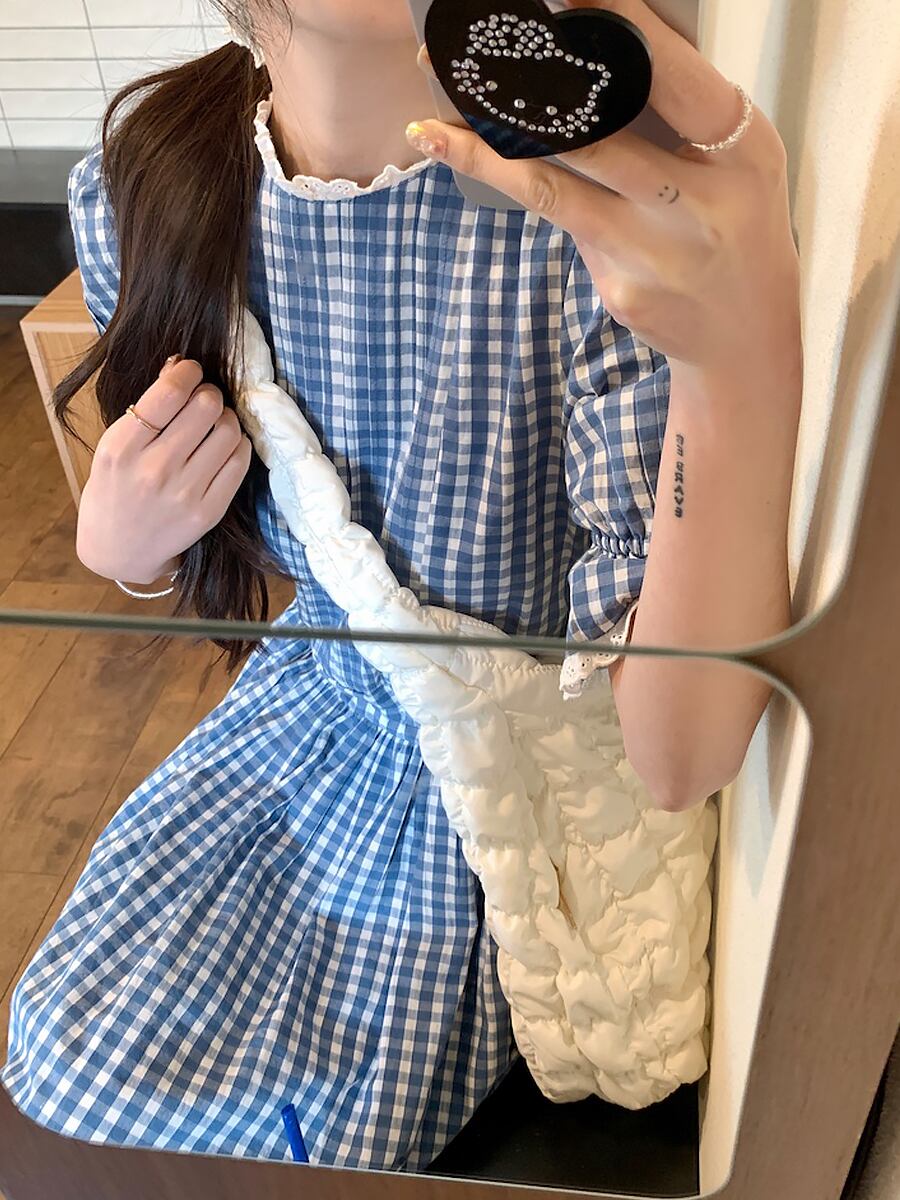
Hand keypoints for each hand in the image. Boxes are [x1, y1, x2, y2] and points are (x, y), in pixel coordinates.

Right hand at [77, 358, 252, 584]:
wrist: (120, 550)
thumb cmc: (115, 489)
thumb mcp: (114, 446)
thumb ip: (146, 409)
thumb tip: (179, 365)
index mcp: (123, 448)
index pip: (169, 393)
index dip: (188, 372)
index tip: (190, 371)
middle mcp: (155, 469)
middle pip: (206, 407)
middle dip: (209, 393)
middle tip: (204, 399)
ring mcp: (185, 492)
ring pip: (228, 430)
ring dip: (225, 417)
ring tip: (214, 423)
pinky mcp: (209, 510)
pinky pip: (239, 461)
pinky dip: (236, 444)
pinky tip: (223, 446)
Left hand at [408, 0, 800, 376]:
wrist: (745, 337)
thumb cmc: (735, 226)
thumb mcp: (737, 161)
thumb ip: (683, 112)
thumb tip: (594, 52)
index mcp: (740, 151)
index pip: (669, 75)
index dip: (615, 29)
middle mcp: (697, 202)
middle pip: (597, 132)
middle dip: (525, 89)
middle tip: (461, 57)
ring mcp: (654, 251)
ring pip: (554, 185)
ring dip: (486, 150)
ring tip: (430, 125)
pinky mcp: (619, 286)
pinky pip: (561, 222)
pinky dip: (512, 184)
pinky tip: (456, 153)